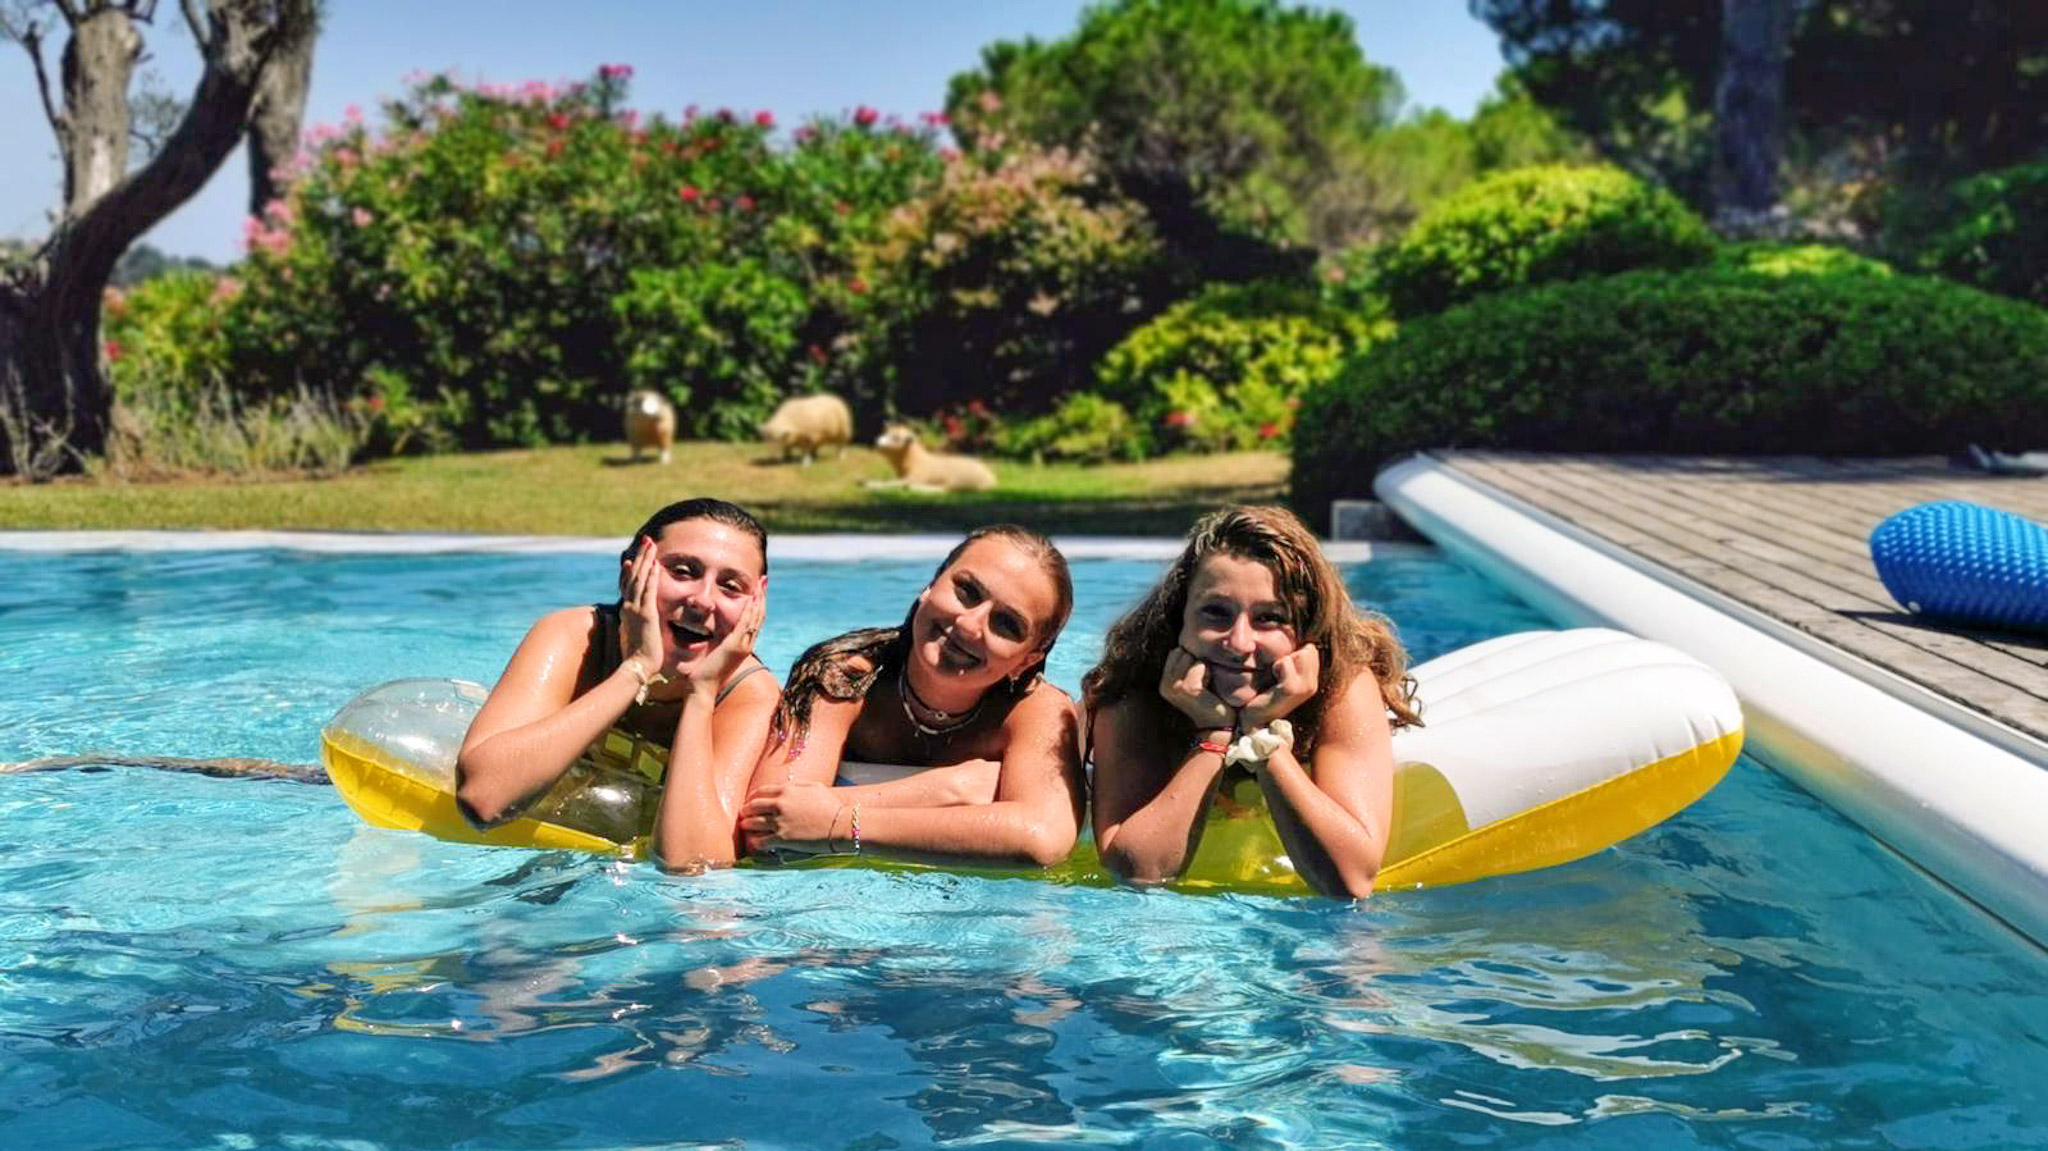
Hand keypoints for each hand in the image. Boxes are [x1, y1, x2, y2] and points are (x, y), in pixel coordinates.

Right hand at [618, 537, 666, 672]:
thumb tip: (637, 625)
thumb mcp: (635, 638)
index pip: (627, 586)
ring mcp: (635, 609)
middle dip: (640, 557)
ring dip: (645, 559)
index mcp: (627, 612)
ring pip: (639, 578)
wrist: (637, 667)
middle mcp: (628, 607)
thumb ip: (636, 628)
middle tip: (646, 541)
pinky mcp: (645, 614)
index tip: (631, 559)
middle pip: (633, 576)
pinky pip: (648, 590)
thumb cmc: (637, 658)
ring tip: (650, 544)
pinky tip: (655, 563)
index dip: (630, 571)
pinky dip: (651, 575)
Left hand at [686, 590, 763, 693]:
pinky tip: (751, 598)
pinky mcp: (734, 646)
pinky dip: (750, 610)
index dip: (758, 604)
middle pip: (760, 616)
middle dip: (762, 596)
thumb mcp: (715, 654)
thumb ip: (720, 643)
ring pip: (756, 618)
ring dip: (759, 599)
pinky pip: (745, 624)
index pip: (755, 621)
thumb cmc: (705, 674)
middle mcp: (747, 645)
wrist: (703, 689)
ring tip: (761, 584)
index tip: (759, 590)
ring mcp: (742, 646)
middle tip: (764, 580)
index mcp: (743, 646)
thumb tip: (715, 634)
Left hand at [738, 781, 843, 853]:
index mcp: (786, 790)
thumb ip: (796, 784)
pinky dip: (755, 843)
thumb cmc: (831, 805)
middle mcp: (779, 804)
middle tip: (744, 816)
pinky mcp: (782, 838)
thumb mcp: (814, 786)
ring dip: (747, 826)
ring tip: (746, 829)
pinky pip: (760, 841)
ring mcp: (779, 822)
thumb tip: (785, 786)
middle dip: (746, 812)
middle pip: (752, 807)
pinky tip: (755, 843)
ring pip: (752, 824)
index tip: (750, 803)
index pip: (759, 792)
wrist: (841, 824)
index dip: (751, 798)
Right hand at [1159, 646, 1234, 730]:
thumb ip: (1185, 665)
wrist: (1217, 724)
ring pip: (1189, 656)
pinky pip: (1199, 665)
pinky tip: (1209, 687)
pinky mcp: (1188, 689)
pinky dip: (1208, 673)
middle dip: (1195, 660)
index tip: (1199, 676)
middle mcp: (1165, 684)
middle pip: (1181, 651)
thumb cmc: (1209, 698)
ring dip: (1202, 666)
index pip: (1175, 652)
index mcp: (1164, 682)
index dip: (1191, 658)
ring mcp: (1174, 687)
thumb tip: (1186, 645)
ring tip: (1206, 683)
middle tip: (1203, 680)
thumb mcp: (1192, 680)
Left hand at [1240, 644, 1318, 728]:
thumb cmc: (1262, 692)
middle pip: (1309, 651)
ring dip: (1282, 662)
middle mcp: (1312, 685)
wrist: (1252, 718)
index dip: (1294, 652)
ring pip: (1300, 655)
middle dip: (1290, 655)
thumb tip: (1306, 644)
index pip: (1312, 650)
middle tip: (1276, 673)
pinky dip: (1278, 667)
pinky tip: (1273, 678)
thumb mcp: (1280, 673)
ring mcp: (1306, 688)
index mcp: (1311, 680)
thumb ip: (1294, 659)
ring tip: (1274, 676)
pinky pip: (1286, 663)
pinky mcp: (1292, 690)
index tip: (1281, 669)